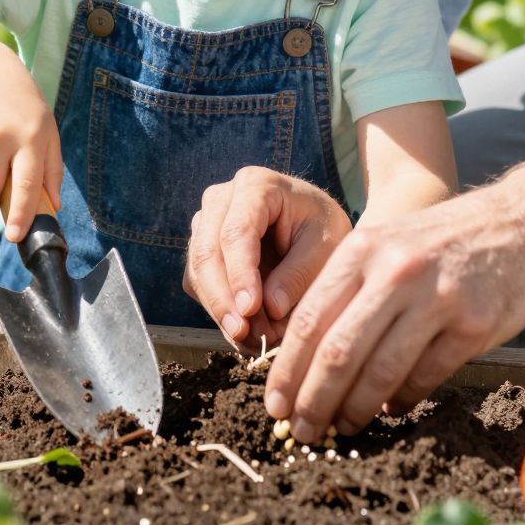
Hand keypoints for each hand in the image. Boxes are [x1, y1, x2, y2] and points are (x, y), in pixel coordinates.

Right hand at [184, 169, 351, 347]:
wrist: (312, 223)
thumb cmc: (322, 228)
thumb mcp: (327, 246)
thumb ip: (299, 273)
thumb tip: (270, 308)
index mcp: (256, 185)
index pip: (237, 232)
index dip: (240, 273)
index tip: (250, 309)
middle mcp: (221, 200)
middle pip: (207, 253)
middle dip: (224, 300)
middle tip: (247, 335)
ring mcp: (206, 225)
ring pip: (198, 274)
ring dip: (223, 312)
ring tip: (257, 340)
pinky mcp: (202, 252)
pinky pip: (200, 287)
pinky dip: (221, 313)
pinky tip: (247, 333)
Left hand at [262, 184, 524, 442]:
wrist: (520, 222)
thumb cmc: (439, 241)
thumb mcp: (385, 244)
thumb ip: (346, 290)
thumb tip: (304, 360)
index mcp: (362, 250)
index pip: (308, 322)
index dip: (286, 372)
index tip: (274, 406)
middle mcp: (395, 271)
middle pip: (338, 353)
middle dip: (313, 402)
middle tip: (301, 431)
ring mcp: (437, 298)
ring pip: (381, 373)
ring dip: (355, 410)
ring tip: (343, 428)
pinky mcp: (473, 325)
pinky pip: (426, 377)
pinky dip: (402, 401)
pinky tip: (391, 410)